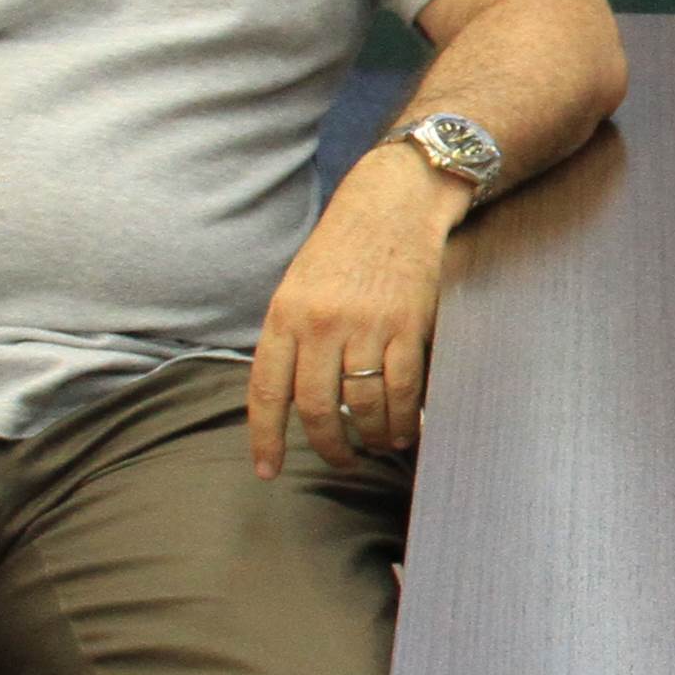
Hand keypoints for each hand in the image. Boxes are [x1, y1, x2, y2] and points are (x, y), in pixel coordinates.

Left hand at [249, 147, 456, 476]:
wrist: (394, 203)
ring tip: (377, 446)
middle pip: (318, 408)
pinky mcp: (408, 326)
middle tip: (339, 460)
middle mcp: (322, 324)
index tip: (267, 470)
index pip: (268, 391)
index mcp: (286, 315)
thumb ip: (292, 338)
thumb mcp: (299, 286)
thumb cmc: (344, 247)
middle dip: (329, 446)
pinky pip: (402, 389)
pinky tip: (404, 429)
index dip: (266, 438)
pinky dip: (404, 417)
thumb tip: (293, 397)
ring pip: (364, 405)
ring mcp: (367, 326)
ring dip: (372, 437)